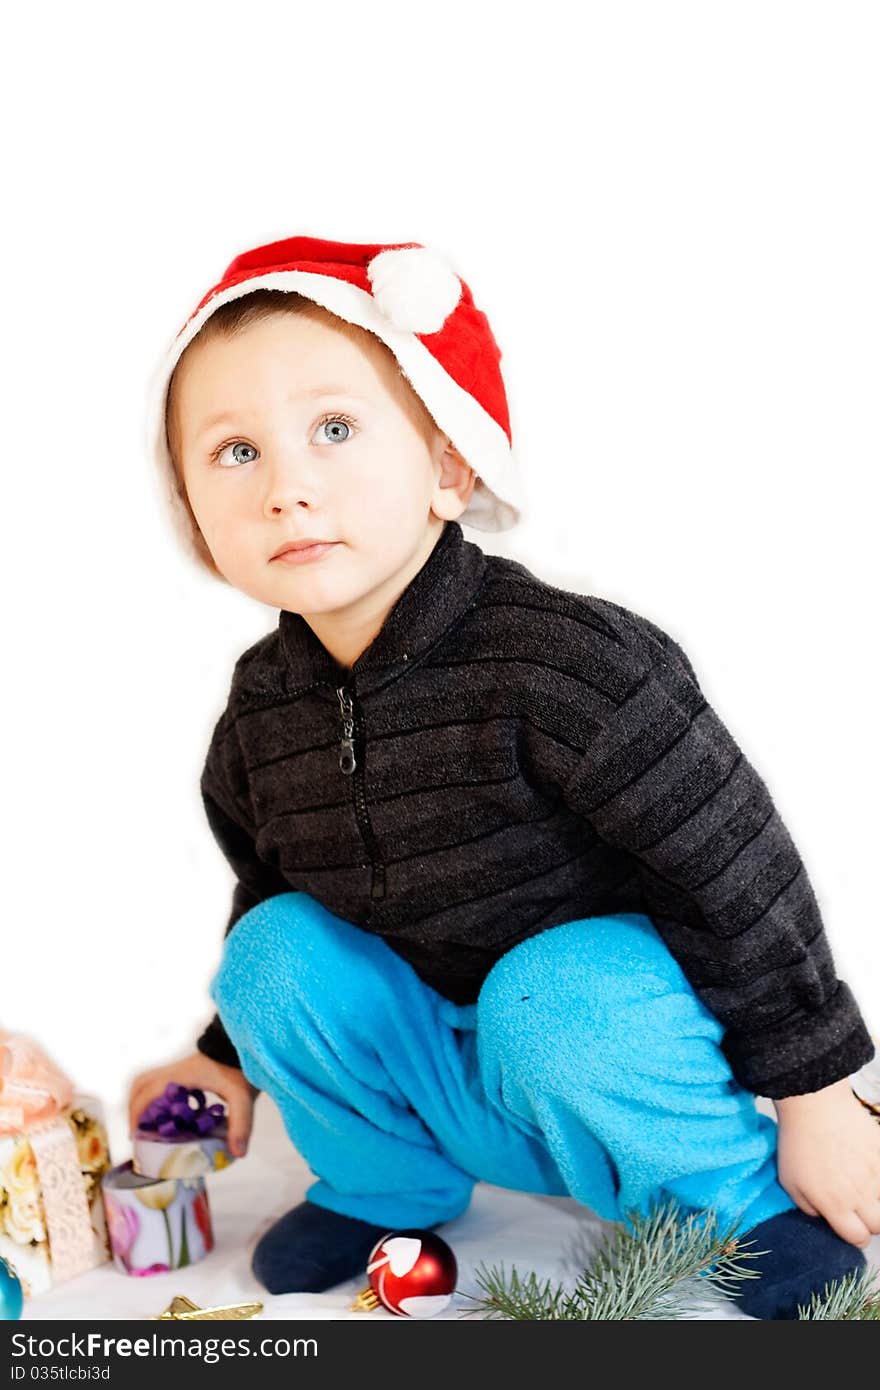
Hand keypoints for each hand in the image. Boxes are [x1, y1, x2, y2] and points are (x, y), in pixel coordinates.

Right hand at [128, 1052, 259, 1158]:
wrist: (251, 1042)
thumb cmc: (242, 1067)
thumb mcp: (243, 1098)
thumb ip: (240, 1125)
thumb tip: (238, 1154)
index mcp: (182, 1076)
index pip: (148, 1092)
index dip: (137, 1113)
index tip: (135, 1135)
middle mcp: (176, 1070)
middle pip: (140, 1083)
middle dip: (134, 1107)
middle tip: (139, 1131)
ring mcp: (181, 1068)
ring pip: (148, 1080)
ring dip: (142, 1100)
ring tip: (148, 1124)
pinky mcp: (187, 1069)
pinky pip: (160, 1081)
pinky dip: (156, 1096)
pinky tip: (170, 1115)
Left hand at [774, 1078, 879, 1246]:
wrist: (814, 1103)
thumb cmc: (798, 1141)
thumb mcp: (789, 1181)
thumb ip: (807, 1207)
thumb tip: (822, 1216)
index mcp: (835, 1204)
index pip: (857, 1238)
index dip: (853, 1235)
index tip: (848, 1225)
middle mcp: (860, 1194)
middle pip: (878, 1226)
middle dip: (867, 1221)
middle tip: (856, 1207)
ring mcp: (875, 1174)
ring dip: (877, 1200)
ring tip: (864, 1188)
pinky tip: (869, 1171)